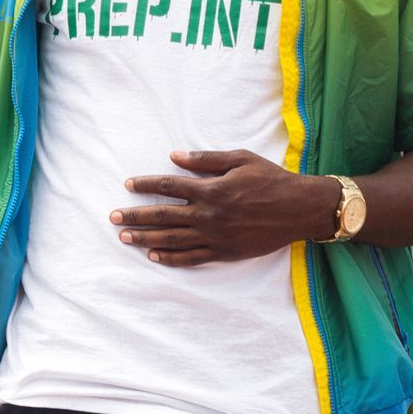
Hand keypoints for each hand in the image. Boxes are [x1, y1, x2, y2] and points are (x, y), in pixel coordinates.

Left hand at [110, 148, 337, 266]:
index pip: (168, 186)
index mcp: (211, 189)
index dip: (145, 185)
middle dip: (134, 216)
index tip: (128, 185)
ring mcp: (215, 236)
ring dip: (145, 238)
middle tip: (112, 217)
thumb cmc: (272, 179)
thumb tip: (174, 156)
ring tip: (124, 236)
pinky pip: (192, 258)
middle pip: (162, 216)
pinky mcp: (225, 252)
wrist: (300, 208)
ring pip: (172, 239)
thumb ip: (205, 159)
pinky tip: (154, 256)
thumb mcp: (240, 159)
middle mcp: (209, 214)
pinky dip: (171, 258)